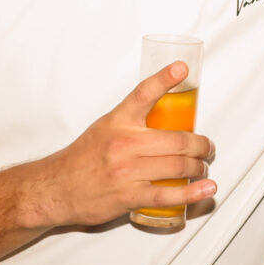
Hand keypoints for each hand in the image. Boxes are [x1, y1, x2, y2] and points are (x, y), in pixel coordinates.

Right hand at [34, 62, 215, 227]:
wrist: (55, 188)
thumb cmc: (83, 157)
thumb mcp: (106, 126)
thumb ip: (133, 120)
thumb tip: (165, 115)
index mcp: (118, 120)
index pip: (143, 93)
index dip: (164, 78)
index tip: (181, 68)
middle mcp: (124, 143)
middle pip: (177, 139)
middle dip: (202, 145)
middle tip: (208, 147)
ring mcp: (127, 170)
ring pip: (178, 165)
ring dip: (200, 167)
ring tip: (204, 166)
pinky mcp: (128, 196)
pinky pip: (167, 194)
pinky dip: (191, 193)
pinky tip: (205, 189)